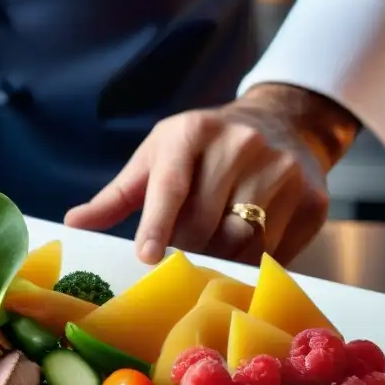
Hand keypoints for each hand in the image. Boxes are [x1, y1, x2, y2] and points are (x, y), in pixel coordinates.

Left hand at [65, 85, 360, 265]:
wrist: (281, 123)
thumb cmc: (199, 150)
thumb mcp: (155, 159)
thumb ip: (116, 196)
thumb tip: (72, 225)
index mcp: (192, 132)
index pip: (171, 186)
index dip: (157, 224)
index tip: (147, 256)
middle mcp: (240, 145)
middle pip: (205, 224)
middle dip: (186, 248)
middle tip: (179, 252)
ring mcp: (281, 170)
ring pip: (241, 241)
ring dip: (218, 259)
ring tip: (208, 248)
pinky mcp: (312, 198)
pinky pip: (274, 250)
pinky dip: (252, 260)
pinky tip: (242, 247)